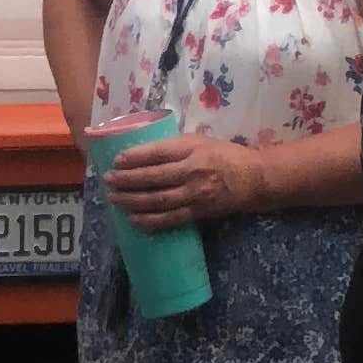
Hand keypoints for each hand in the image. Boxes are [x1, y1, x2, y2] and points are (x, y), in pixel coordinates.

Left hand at [102, 132, 271, 229]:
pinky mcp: (198, 213)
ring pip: (157, 200)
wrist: (254, 179)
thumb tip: (142, 149)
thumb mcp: (201, 141)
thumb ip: (175, 145)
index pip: (158, 153)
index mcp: (192, 149)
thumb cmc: (225, 155)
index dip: (135, 157)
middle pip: (153, 178)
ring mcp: (195, 195)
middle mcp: (192, 172)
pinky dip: (149, 221)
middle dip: (127, 180)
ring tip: (115, 198)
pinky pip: (169, 219)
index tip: (117, 159)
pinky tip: (133, 219)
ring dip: (132, 201)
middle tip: (109, 180)